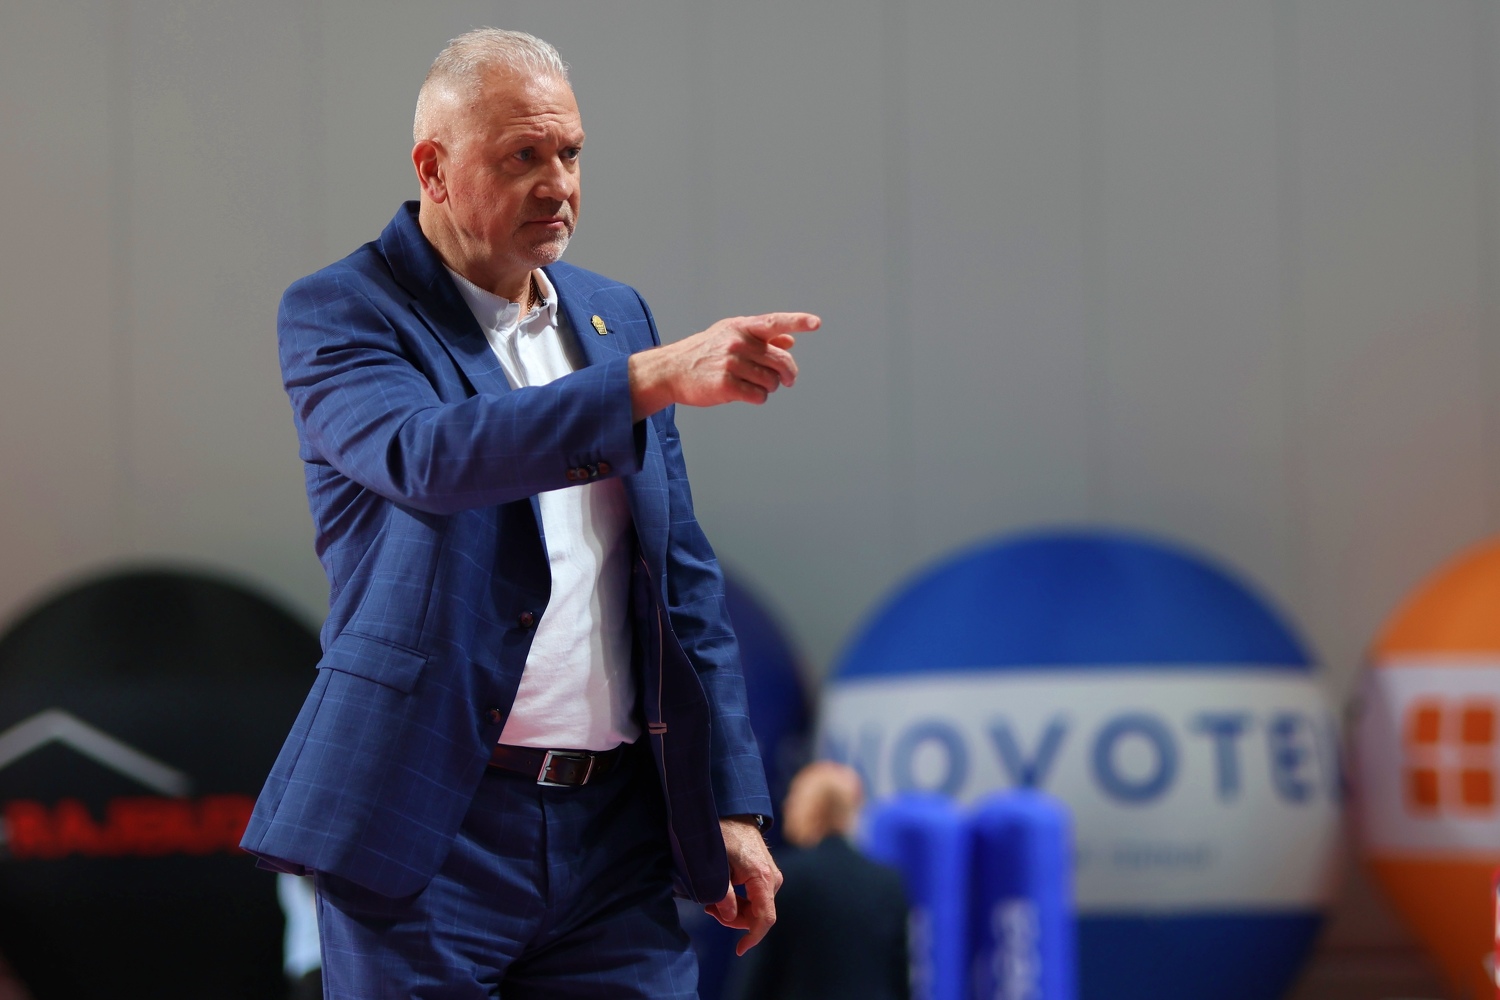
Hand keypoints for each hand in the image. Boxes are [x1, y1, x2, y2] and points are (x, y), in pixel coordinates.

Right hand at [629, 312, 820, 420]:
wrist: (671, 370)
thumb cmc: (704, 352)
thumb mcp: (730, 335)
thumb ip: (761, 337)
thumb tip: (789, 340)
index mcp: (742, 327)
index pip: (774, 322)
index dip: (797, 321)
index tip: (815, 323)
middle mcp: (738, 342)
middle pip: (781, 361)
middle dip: (787, 374)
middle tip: (787, 381)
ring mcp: (731, 363)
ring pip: (772, 381)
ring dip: (770, 387)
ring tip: (756, 385)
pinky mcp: (726, 385)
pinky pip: (759, 396)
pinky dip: (758, 398)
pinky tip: (748, 394)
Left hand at [704, 816, 782, 954]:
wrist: (731, 810)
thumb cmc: (721, 835)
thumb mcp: (715, 866)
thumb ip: (722, 894)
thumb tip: (729, 916)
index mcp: (762, 877)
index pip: (765, 918)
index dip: (753, 937)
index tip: (739, 950)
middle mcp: (772, 878)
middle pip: (758, 915)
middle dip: (734, 919)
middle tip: (709, 910)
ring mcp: (771, 875)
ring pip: (756, 907)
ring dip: (735, 910)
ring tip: (712, 900)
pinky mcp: (766, 873)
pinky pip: (756, 897)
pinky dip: (740, 901)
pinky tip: (723, 894)